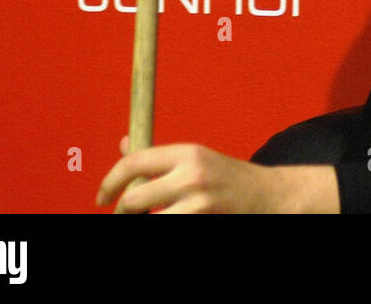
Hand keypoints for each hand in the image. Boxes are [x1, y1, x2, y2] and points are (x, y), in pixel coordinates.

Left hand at [97, 136, 340, 213]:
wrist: (268, 195)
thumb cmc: (226, 178)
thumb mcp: (195, 160)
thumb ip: (159, 157)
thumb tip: (124, 144)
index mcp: (186, 152)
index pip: (134, 162)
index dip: (109, 182)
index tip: (101, 198)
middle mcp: (192, 173)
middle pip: (135, 198)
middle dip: (123, 211)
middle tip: (124, 215)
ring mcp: (200, 200)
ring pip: (150, 219)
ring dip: (144, 221)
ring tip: (150, 218)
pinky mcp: (206, 219)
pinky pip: (168, 225)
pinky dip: (164, 224)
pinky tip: (170, 218)